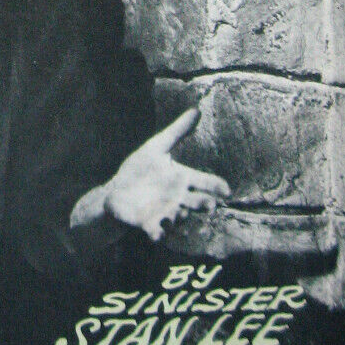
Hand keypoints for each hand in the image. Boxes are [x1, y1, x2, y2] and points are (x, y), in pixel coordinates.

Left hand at [71, 108, 230, 241]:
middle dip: (203, 204)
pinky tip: (157, 234)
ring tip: (180, 213)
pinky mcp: (149, 224)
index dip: (215, 186)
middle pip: (195, 202)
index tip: (226, 190)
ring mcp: (165, 213)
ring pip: (178, 217)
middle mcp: (177, 198)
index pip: (203, 182)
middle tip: (210, 204)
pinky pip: (157, 231)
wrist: (118, 192)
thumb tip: (197, 110)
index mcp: (181, 179)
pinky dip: (158, 233)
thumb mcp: (157, 147)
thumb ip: (177, 131)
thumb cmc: (141, 170)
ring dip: (180, 216)